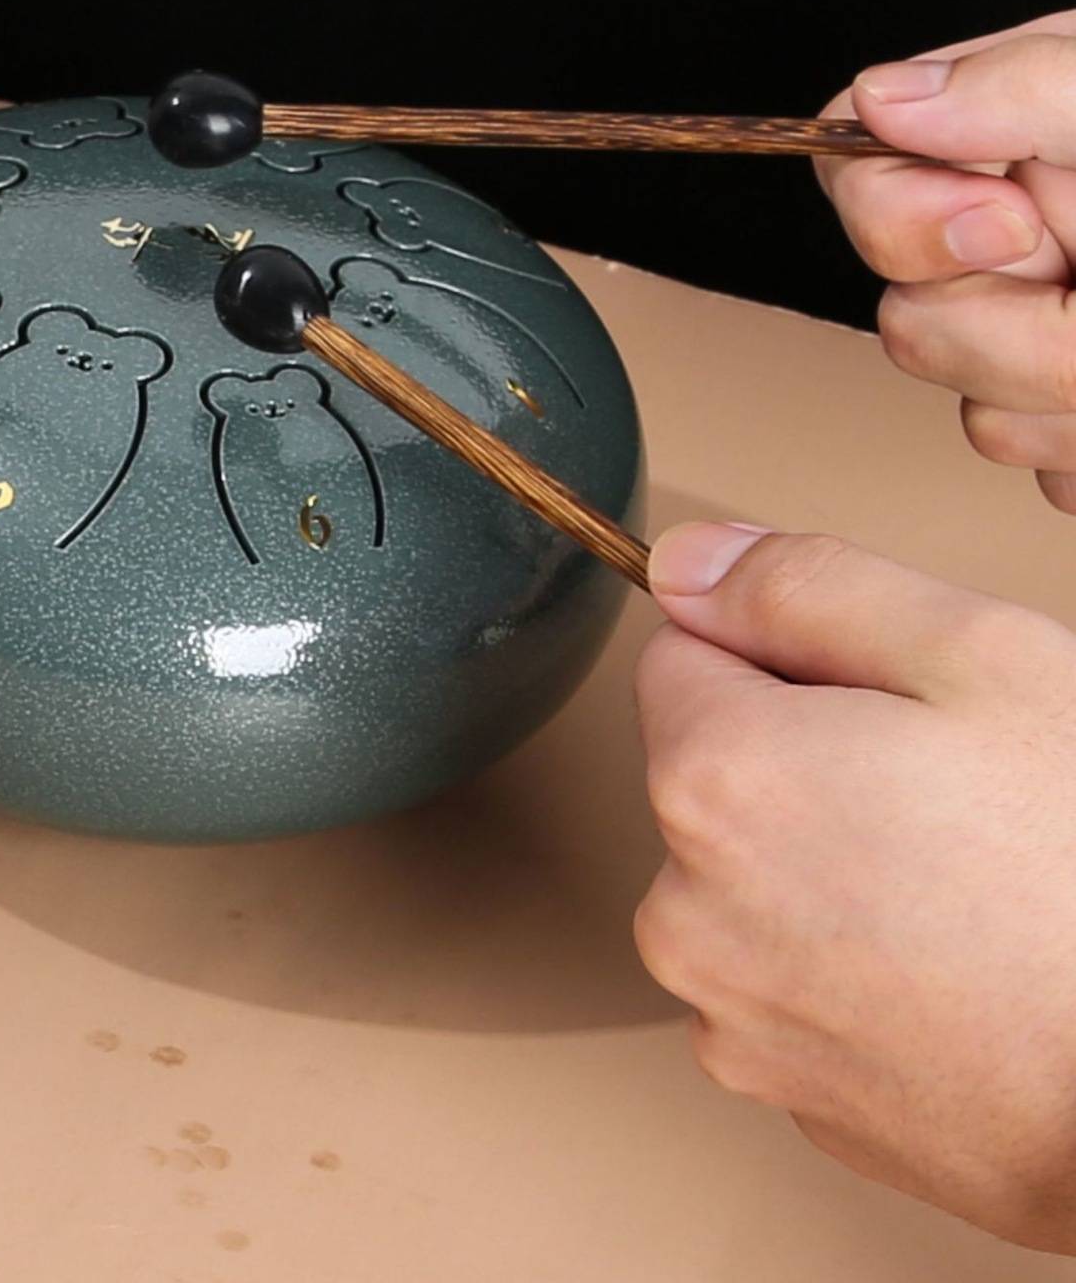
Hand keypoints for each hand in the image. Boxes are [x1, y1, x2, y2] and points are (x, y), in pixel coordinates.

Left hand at [635, 522, 1075, 1252]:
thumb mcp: (975, 657)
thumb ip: (802, 585)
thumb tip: (683, 564)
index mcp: (711, 777)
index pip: (682, 656)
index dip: (787, 662)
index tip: (885, 707)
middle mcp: (683, 906)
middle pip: (715, 773)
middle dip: (804, 764)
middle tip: (947, 800)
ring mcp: (730, 1014)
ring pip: (751, 882)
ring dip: (825, 870)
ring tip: (962, 894)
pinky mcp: (784, 1093)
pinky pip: (791, 981)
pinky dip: (851, 968)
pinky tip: (954, 975)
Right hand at [818, 11, 1075, 509]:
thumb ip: (1027, 86)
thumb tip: (880, 98)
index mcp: (1013, 145)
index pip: (860, 175)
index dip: (909, 217)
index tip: (1013, 224)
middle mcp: (1013, 246)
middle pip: (903, 316)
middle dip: (1008, 326)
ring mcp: (1042, 345)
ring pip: (971, 414)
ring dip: (1066, 394)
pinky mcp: (1073, 431)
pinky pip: (1038, 470)